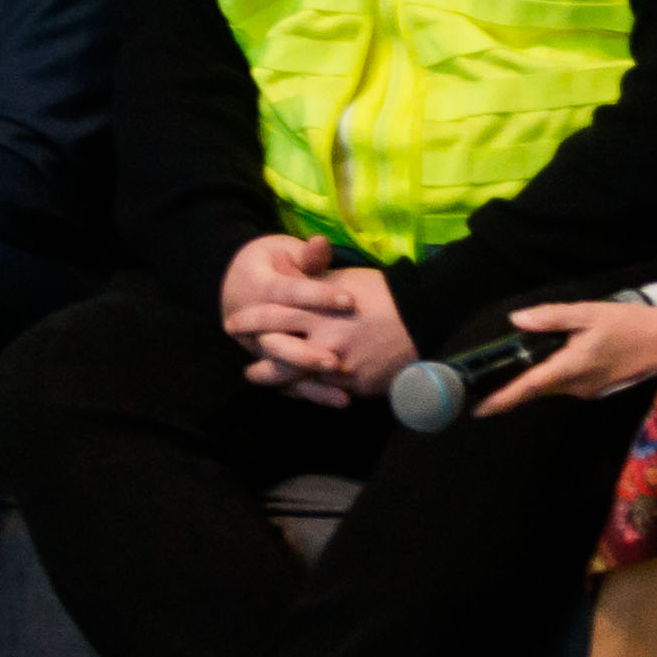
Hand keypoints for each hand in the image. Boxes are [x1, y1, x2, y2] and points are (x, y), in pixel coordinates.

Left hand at [227, 234, 409, 406]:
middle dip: (256, 360)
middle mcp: (325, 340)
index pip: (271, 316)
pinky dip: (305, 391)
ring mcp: (339, 366)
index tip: (233, 322)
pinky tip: (294, 389)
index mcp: (318, 310)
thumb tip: (280, 264)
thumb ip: (309, 277)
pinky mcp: (354, 384)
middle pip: (276, 353)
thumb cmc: (381, 292)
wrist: (423, 316)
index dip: (249, 320)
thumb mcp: (343, 278)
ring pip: (295, 379)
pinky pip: (322, 392)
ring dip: (273, 380)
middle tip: (245, 365)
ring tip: (258, 378)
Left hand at [477, 297, 656, 416]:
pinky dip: (548, 380)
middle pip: (537, 390)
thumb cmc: (629, 323)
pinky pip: (564, 385)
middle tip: (481, 391)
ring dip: (529, 386)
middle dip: (509, 393)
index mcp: (572, 367)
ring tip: (503, 378)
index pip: (529, 387)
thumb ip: (552, 317)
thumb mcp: (589, 313)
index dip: (502, 399)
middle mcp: (578, 385)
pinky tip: (539, 367)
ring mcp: (588, 389)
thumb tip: (517, 320)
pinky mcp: (597, 387)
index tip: (478, 409)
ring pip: (551, 388)